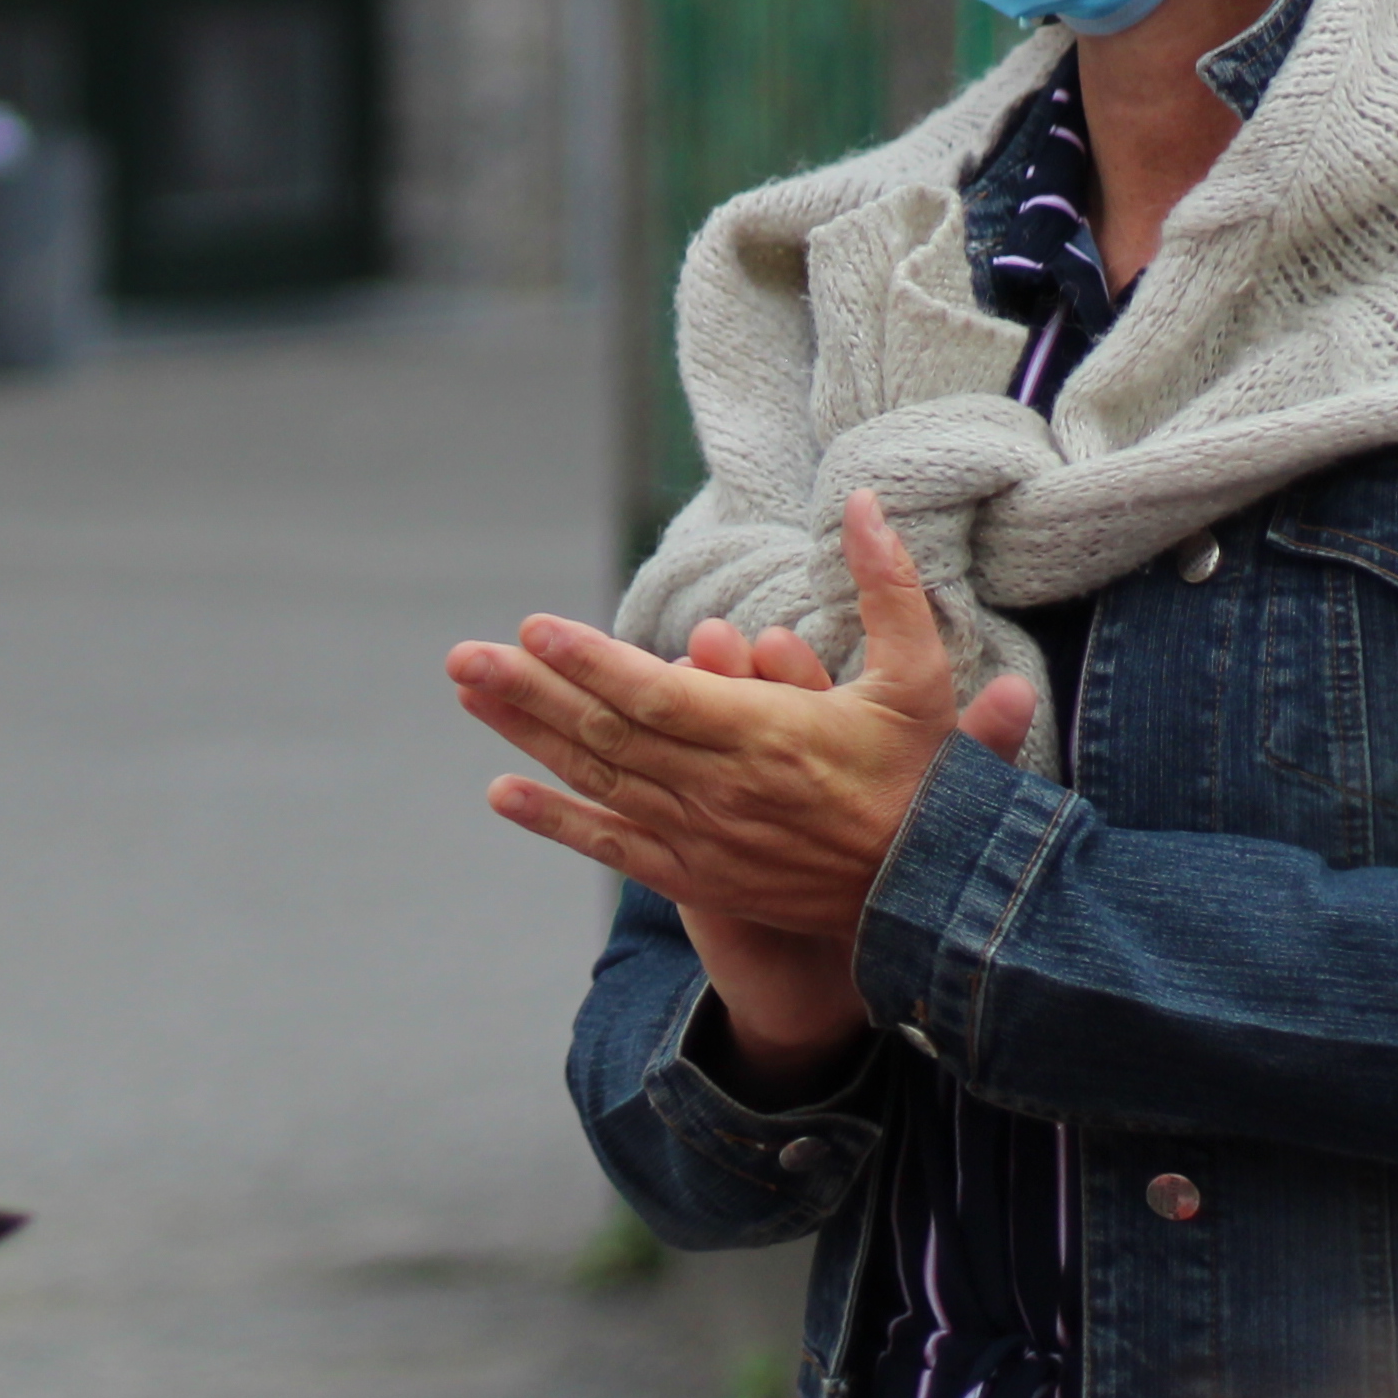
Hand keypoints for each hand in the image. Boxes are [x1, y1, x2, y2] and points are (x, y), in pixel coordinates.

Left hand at [450, 494, 1037, 953]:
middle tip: (462, 655)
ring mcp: (703, 838)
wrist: (934, 896)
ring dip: (527, 737)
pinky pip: (612, 846)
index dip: (590, 661)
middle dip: (529, 690)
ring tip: (469, 694)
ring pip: (598, 779)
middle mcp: (721, 790)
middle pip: (607, 733)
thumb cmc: (926, 779)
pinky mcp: (699, 877)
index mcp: (766, 736)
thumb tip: (860, 500)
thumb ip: (887, 587)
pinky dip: (554, 821)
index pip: (656, 694)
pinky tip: (501, 795)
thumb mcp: (921, 676)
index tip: (534, 628)